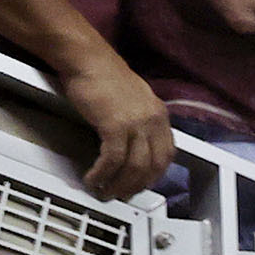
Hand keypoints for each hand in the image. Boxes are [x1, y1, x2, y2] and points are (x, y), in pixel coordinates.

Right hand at [58, 55, 174, 198]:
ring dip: (120, 184)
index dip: (155, 173)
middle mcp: (153, 119)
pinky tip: (93, 178)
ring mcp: (136, 123)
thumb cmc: (103, 75)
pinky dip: (103, 173)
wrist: (87, 59)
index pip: (167, 153)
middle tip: (123, 195)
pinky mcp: (115, 126)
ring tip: (106, 192)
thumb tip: (134, 140)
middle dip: (138, 185)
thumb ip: (139, 118)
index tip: (143, 183)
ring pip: (135, 167)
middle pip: (154, 164)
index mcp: (159, 114)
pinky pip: (113, 159)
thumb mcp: (133, 98)